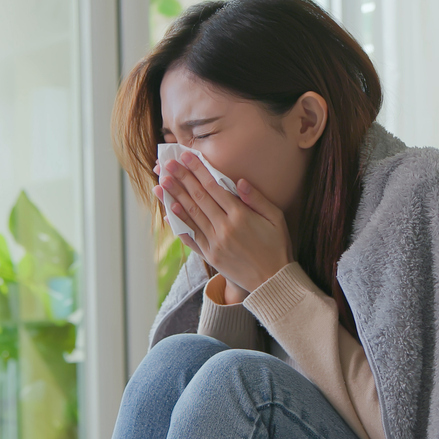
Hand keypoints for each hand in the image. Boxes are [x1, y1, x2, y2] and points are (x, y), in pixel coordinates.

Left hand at [152, 152, 292, 291]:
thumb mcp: (276, 219)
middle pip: (199, 198)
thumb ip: (258, 199)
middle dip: (182, 179)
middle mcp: (224, 228)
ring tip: (161, 183)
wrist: (272, 282)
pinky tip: (169, 212)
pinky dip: (179, 224)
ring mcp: (215, 243)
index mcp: (241, 216)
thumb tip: (240, 181)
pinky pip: (191, 237)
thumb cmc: (277, 247)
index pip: (215, 187)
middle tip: (167, 164)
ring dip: (174, 197)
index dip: (199, 170)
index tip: (186, 157)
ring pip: (191, 215)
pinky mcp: (210, 256)